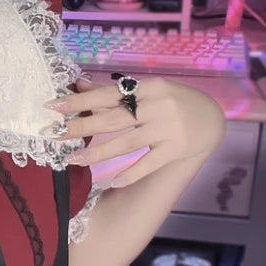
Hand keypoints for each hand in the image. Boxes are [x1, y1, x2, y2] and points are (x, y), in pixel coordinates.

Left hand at [47, 76, 225, 187]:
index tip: (53, 107)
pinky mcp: (176, 150)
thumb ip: (114, 92)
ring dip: (98, 152)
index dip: (79, 101)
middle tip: (55, 134)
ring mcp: (168, 129)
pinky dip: (131, 173)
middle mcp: (159, 107)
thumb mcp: (147, 91)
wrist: (212, 119)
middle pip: (113, 120)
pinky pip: (149, 164)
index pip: (108, 94)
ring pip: (127, 144)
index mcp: (149, 87)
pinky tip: (112, 181)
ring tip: (73, 159)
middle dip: (81, 127)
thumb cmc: (172, 103)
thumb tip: (80, 84)